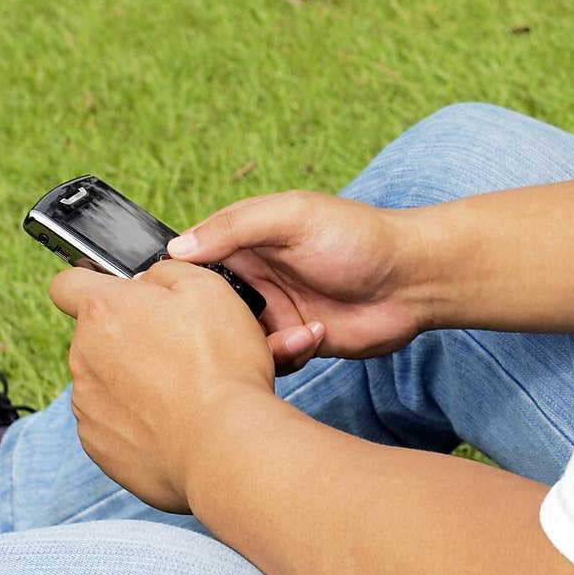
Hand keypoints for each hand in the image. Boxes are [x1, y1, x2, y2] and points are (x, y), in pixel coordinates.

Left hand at [49, 259, 274, 512]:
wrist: (224, 443)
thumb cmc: (221, 365)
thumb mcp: (208, 289)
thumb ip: (167, 271)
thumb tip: (148, 279)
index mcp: (104, 311)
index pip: (66, 284)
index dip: (91, 283)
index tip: (118, 296)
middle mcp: (84, 355)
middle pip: (95, 335)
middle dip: (128, 336)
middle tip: (177, 348)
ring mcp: (86, 403)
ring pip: (103, 378)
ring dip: (132, 378)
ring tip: (181, 389)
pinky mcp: (97, 443)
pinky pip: (110, 419)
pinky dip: (135, 418)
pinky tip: (172, 420)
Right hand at [167, 190, 425, 369]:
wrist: (414, 279)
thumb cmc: (358, 236)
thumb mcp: (293, 216)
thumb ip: (236, 226)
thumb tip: (178, 249)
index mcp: (245, 239)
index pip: (191, 259)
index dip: (175, 280)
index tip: (159, 300)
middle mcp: (253, 276)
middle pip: (205, 306)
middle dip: (204, 321)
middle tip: (207, 332)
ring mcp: (273, 310)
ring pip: (232, 339)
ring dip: (249, 342)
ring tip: (278, 330)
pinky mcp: (294, 341)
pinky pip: (268, 358)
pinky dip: (284, 353)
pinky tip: (314, 334)